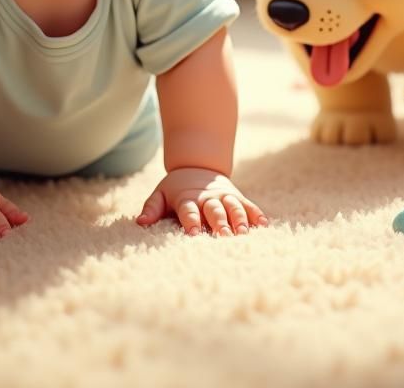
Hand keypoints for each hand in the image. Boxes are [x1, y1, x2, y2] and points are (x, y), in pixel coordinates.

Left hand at [136, 167, 267, 235]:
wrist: (197, 165)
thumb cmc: (176, 189)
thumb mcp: (160, 194)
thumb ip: (151, 208)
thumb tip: (140, 222)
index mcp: (187, 197)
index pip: (189, 210)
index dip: (192, 221)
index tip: (195, 234)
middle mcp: (207, 197)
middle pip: (214, 210)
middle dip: (219, 223)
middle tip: (225, 237)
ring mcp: (223, 196)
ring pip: (233, 207)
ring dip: (239, 219)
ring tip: (243, 233)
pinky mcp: (236, 196)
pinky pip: (247, 205)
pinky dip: (255, 214)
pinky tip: (263, 224)